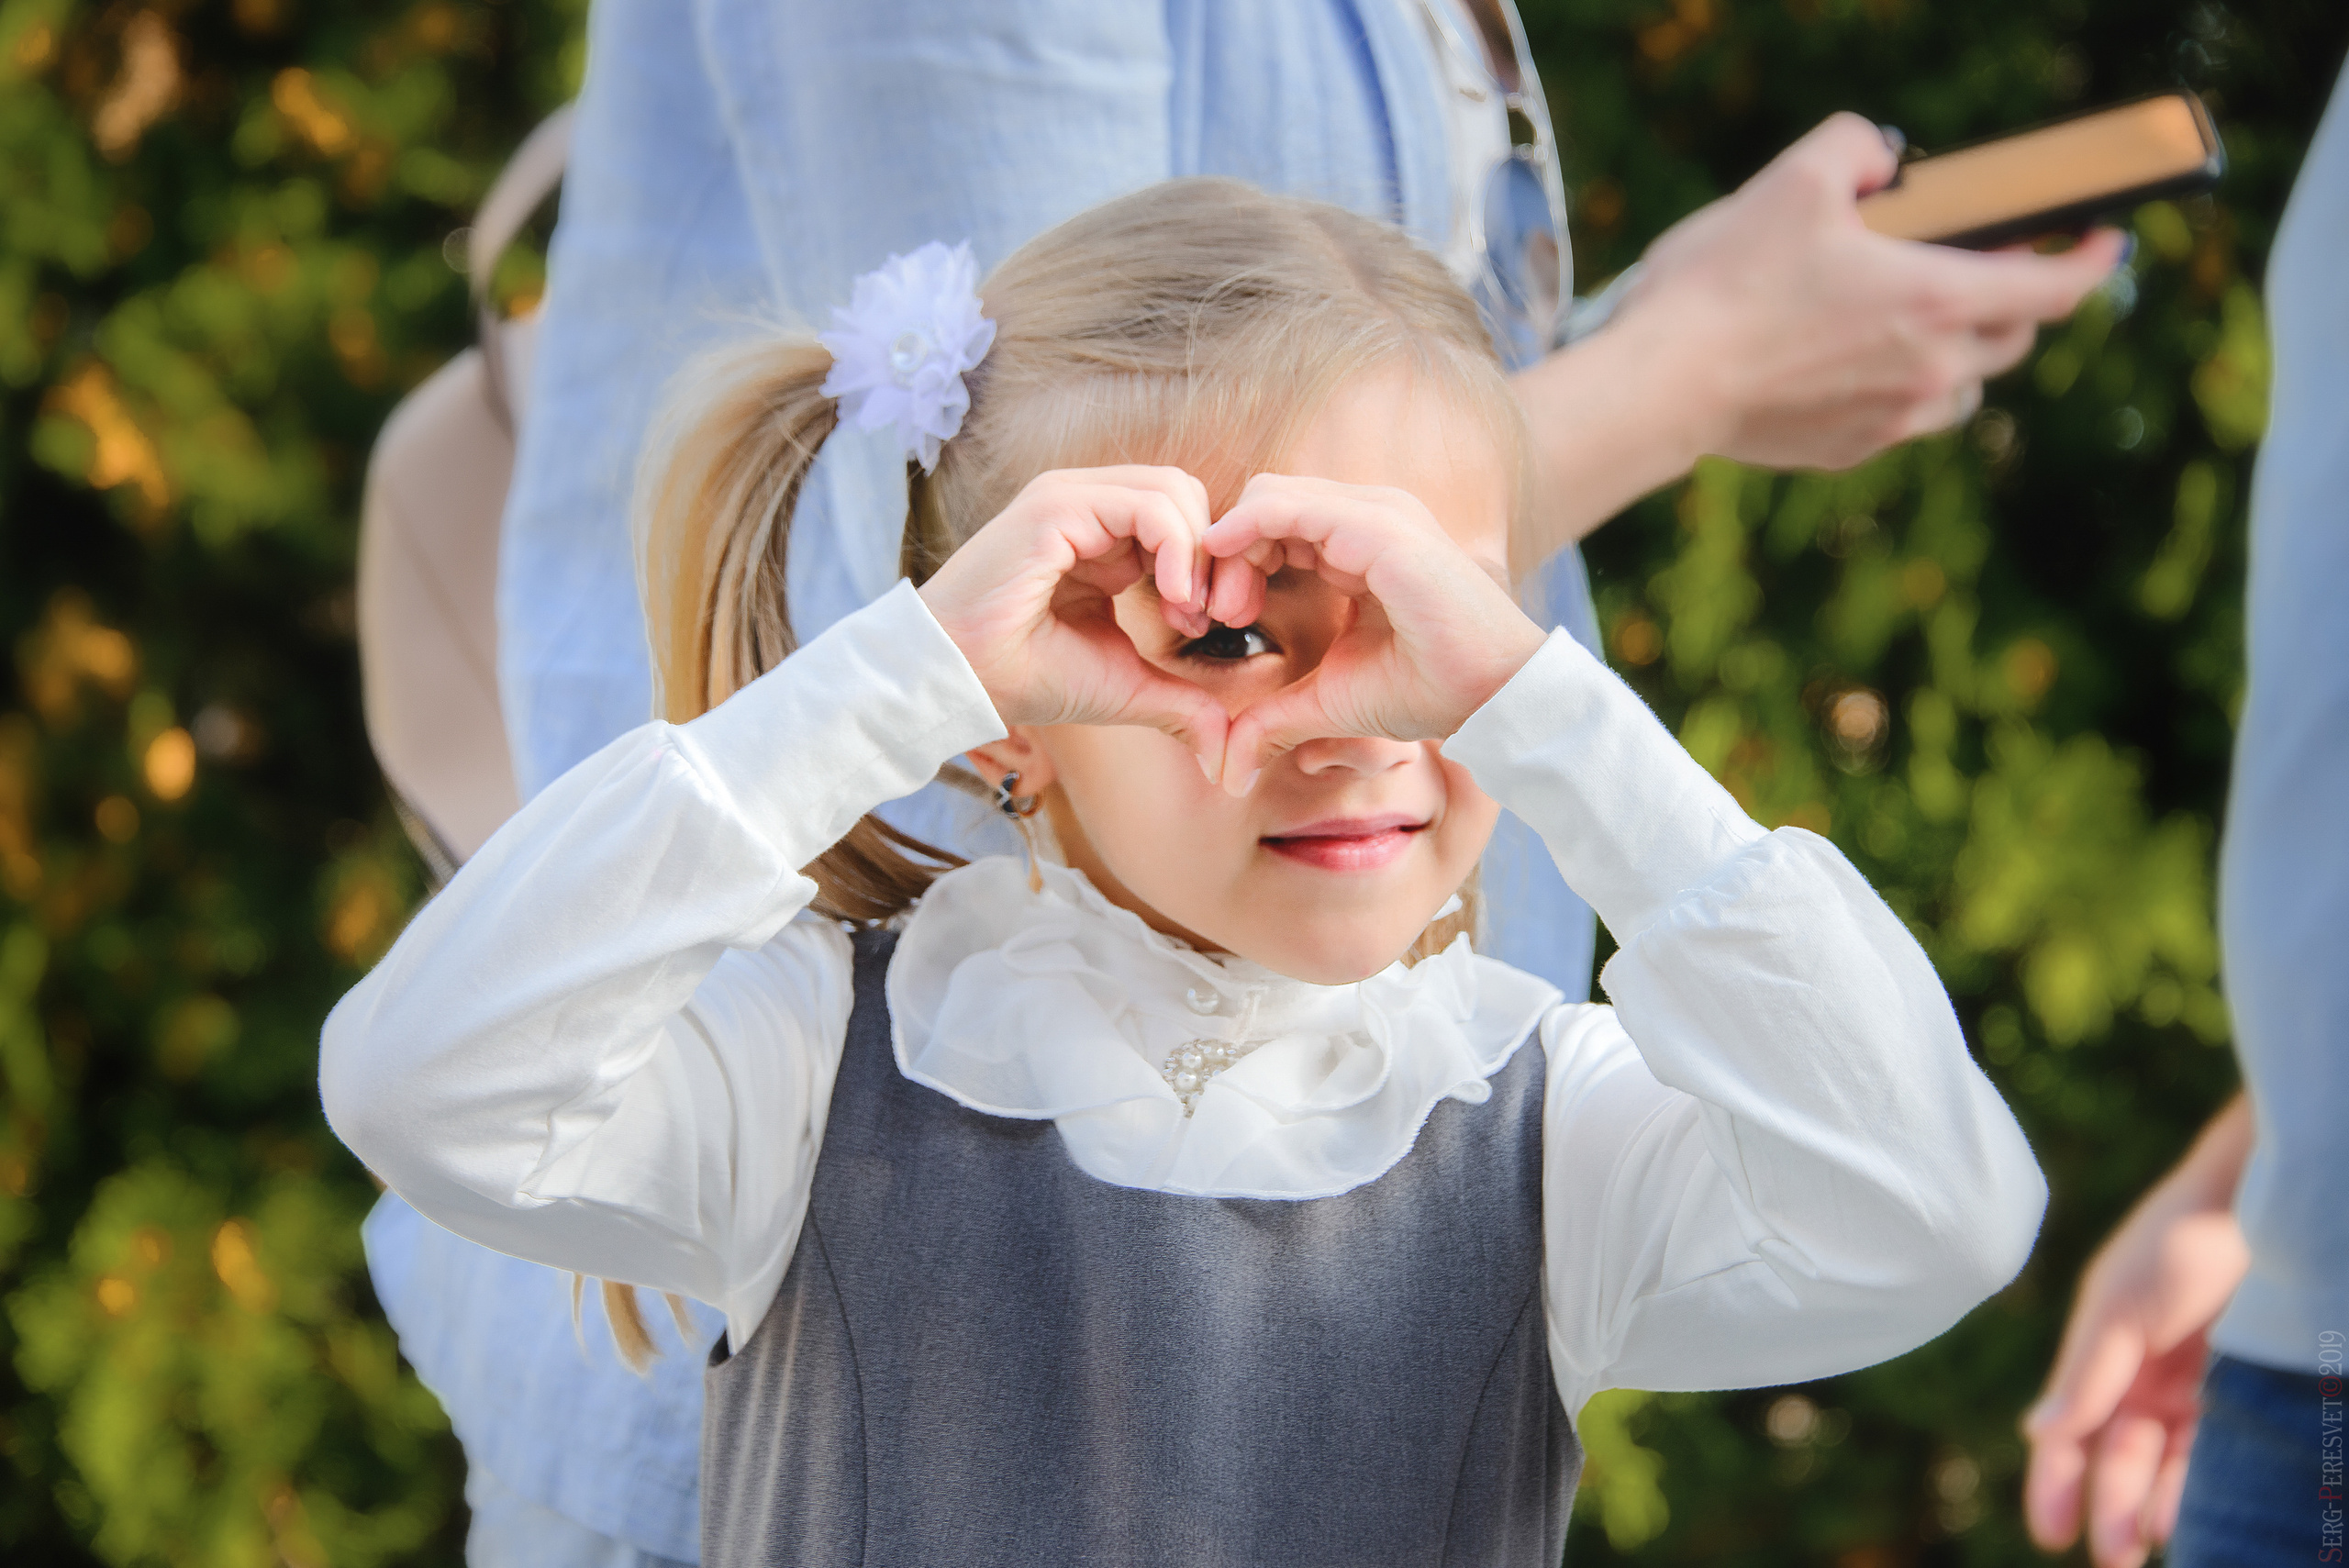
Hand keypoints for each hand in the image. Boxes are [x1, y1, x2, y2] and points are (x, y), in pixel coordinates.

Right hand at [918, 466, 1227, 773]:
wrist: (962, 681)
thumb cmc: (1029, 677)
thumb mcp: (1125, 686)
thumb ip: (1180, 702)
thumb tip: (1225, 751)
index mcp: (1100, 532)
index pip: (1183, 514)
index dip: (1211, 564)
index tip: (1210, 624)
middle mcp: (1087, 503)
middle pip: (1187, 492)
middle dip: (1215, 555)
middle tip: (1210, 617)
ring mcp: (1071, 497)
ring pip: (1174, 490)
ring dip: (1199, 554)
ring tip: (1188, 612)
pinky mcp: (1058, 506)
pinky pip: (1147, 504)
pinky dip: (1178, 548)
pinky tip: (1173, 599)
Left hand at [1202, 473, 1543, 792]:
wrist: (1493, 694)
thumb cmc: (1428, 689)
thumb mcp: (1330, 701)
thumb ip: (1273, 719)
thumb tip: (1227, 769)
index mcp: (1357, 543)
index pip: (1273, 524)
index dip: (1235, 564)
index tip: (1219, 621)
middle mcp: (1365, 516)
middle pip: (1263, 502)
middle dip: (1225, 553)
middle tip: (1218, 615)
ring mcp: (1374, 514)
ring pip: (1268, 496)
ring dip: (1231, 547)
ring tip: (1228, 610)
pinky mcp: (1377, 527)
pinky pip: (1287, 508)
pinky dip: (1245, 533)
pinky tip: (1229, 578)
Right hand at [1618, 112, 2128, 468]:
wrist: (1663, 386)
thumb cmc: (1726, 284)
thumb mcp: (1794, 180)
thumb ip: (1856, 148)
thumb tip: (1880, 158)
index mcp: (1937, 300)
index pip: (2056, 288)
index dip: (2093, 260)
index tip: (2105, 240)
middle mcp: (1932, 369)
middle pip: (2015, 338)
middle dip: (2013, 299)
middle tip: (1978, 265)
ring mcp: (1892, 420)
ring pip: (1964, 388)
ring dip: (1958, 352)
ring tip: (1907, 322)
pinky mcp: (1848, 453)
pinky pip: (1902, 419)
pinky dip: (1898, 388)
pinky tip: (1846, 363)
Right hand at [2023, 1100, 2253, 1567]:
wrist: (2260, 1205)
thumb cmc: (2177, 1243)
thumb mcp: (2121, 1309)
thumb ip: (2086, 1373)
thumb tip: (2037, 1432)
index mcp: (2098, 1352)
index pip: (2067, 1430)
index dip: (2054, 1480)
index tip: (2051, 1532)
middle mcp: (2138, 1375)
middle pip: (2117, 1455)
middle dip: (2110, 1507)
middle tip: (2113, 1559)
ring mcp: (2188, 1384)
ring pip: (2165, 1462)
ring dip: (2155, 1505)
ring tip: (2150, 1547)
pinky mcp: (2236, 1388)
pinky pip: (2211, 1449)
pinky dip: (2197, 1483)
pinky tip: (2190, 1513)